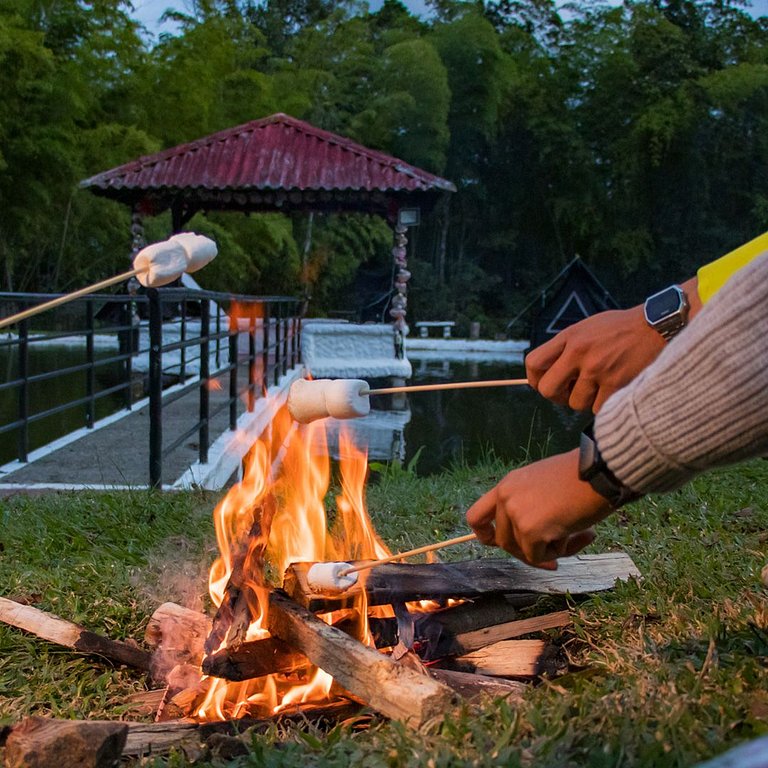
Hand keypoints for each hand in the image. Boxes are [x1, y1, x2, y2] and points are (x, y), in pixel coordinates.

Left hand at [465, 450, 613, 567]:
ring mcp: (515, 514)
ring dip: (549, 550)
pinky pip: (539, 557)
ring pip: (523, 551)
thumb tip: (530, 542)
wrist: (599, 471)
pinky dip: (561, 551)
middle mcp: (506, 499)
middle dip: (528, 552)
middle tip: (554, 558)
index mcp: (507, 485)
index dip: (485, 535)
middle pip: (503, 542)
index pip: (477, 516)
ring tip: (578, 533)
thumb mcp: (543, 486)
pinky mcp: (530, 531)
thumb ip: (529, 507)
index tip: (496, 544)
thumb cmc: (581, 477)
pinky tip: (581, 532)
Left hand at [525, 305, 663, 412]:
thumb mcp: (587, 328)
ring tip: (600, 387)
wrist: (657, 325)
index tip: (543, 384)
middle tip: (569, 393)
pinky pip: (598, 409)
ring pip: (575, 403)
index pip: (533, 362)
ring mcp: (597, 370)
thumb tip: (548, 374)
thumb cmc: (621, 329)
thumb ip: (566, 348)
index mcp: (569, 338)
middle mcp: (578, 353)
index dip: (534, 379)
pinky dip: (604, 405)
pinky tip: (613, 391)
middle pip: (548, 390)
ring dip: (585, 401)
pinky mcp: (616, 384)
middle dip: (557, 396)